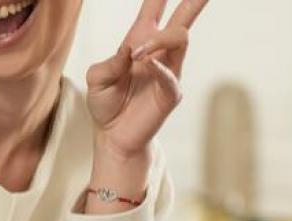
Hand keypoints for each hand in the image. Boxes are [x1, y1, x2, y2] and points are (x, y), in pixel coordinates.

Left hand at [86, 0, 208, 160]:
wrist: (112, 136)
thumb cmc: (106, 104)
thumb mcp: (96, 79)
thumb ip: (109, 63)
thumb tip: (130, 50)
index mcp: (139, 40)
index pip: (154, 7)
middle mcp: (159, 51)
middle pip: (183, 17)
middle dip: (195, 1)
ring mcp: (169, 70)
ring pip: (180, 37)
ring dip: (158, 39)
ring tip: (136, 53)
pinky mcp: (171, 92)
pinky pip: (171, 74)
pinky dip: (158, 67)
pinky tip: (144, 63)